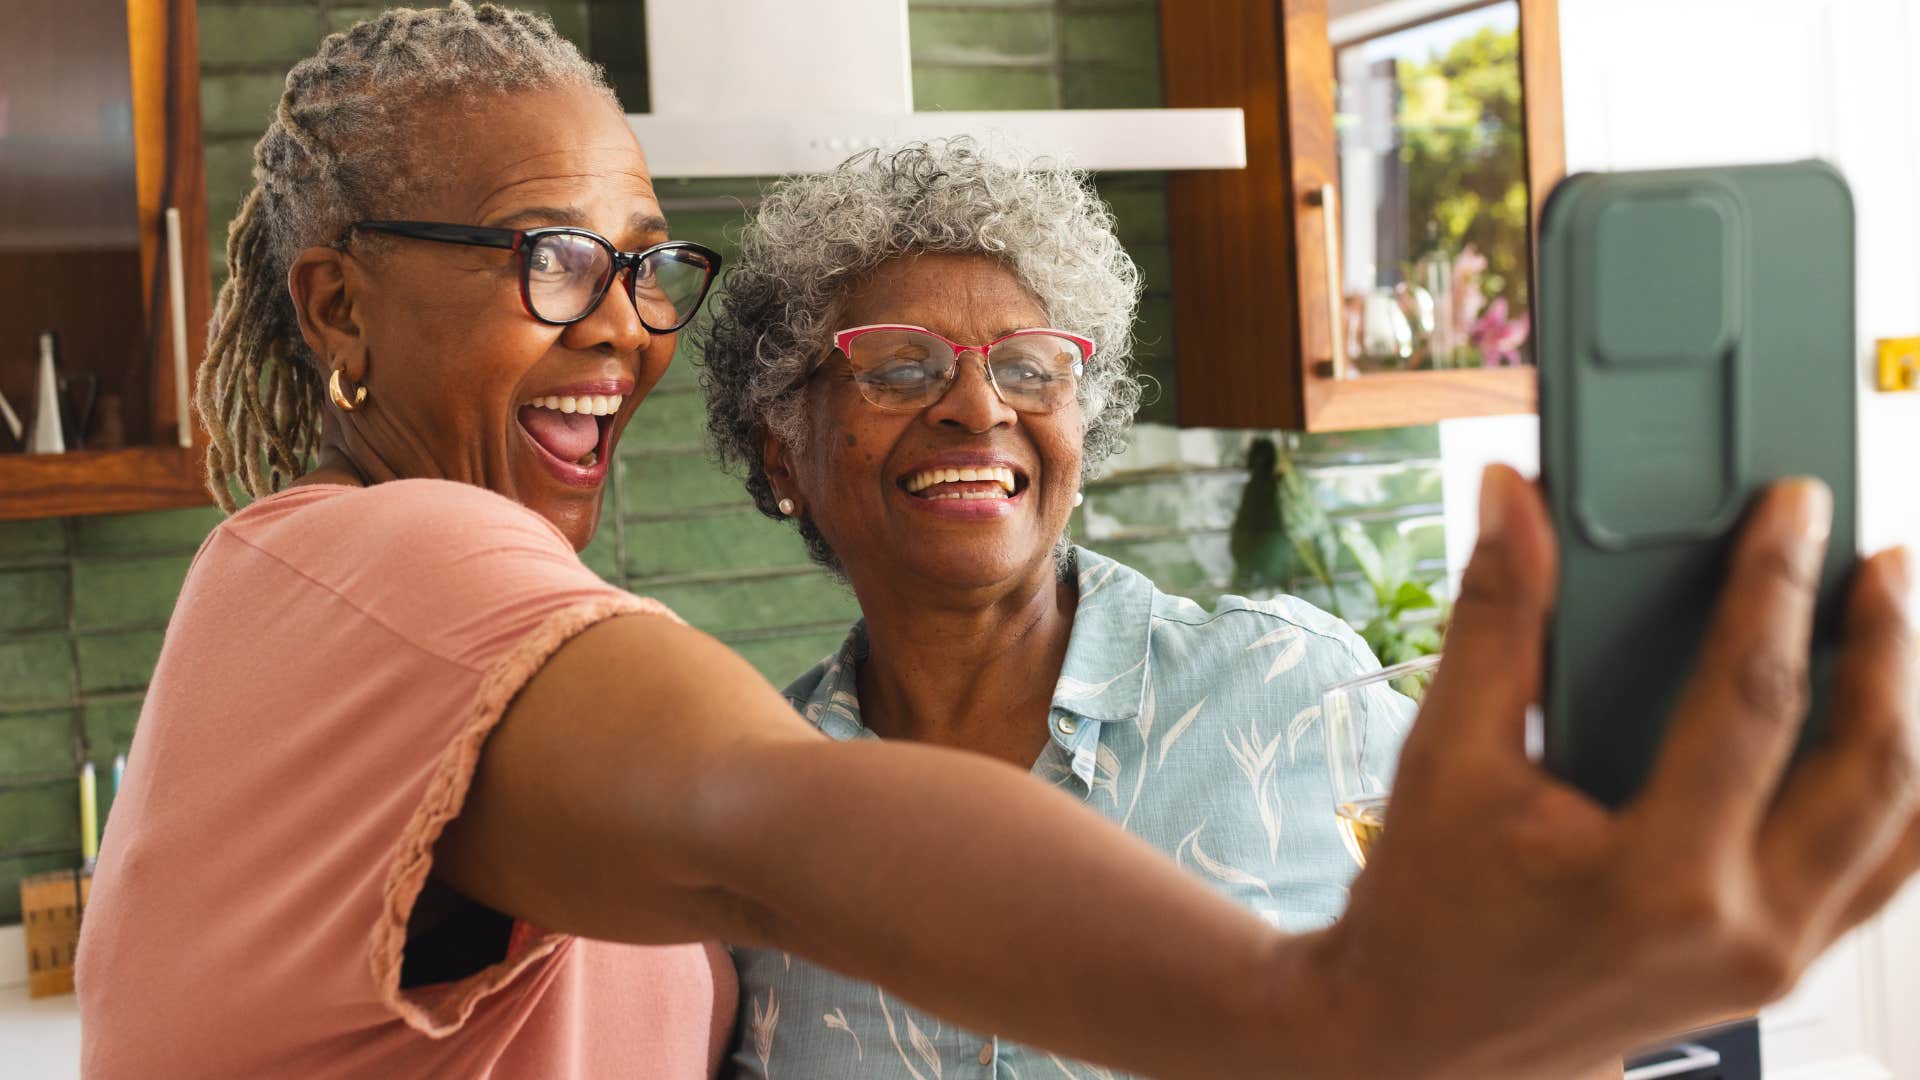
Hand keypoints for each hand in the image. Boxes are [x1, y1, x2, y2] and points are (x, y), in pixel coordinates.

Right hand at [1320, 466, 1916, 1079]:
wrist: (1425, 1045)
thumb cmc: (1427, 916)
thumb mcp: (1447, 760)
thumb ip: (1495, 620)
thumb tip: (1516, 504)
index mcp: (1658, 879)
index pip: (1753, 701)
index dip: (1778, 586)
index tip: (1795, 511)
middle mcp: (1742, 928)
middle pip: (1876, 765)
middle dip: (1889, 646)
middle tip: (1875, 561)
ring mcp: (1774, 959)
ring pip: (1902, 826)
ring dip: (1909, 717)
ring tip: (1891, 630)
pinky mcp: (1777, 968)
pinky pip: (1878, 873)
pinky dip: (1895, 795)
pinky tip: (1873, 732)